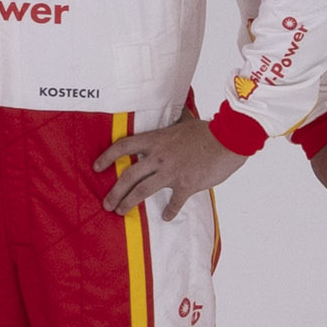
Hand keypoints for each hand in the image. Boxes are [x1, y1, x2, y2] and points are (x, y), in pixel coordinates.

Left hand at [98, 114, 246, 216]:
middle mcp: (159, 157)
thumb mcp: (186, 121)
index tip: (97, 167)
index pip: (123, 147)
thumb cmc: (208, 130)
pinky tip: (166, 218)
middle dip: (115, 192)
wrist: (229, 140)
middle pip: (129, 176)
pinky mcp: (187, 185)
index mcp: (156, 140)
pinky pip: (174, 202)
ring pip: (143, 191)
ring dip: (129, 203)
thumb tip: (177, 109)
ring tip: (120, 212)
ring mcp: (172, 172)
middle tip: (107, 203)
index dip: (107, 157)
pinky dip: (170, 211)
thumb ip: (177, 118)